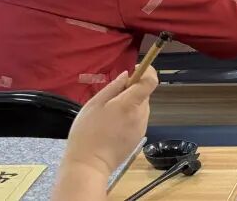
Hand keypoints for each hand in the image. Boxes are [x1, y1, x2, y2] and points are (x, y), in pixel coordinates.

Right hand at [56, 68, 157, 185]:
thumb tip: (127, 75)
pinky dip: (130, 118)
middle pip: (144, 94)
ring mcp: (142, 127)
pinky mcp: (139, 137)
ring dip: (130, 105)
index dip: (147, 71)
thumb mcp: (93, 105)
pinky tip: (113, 128)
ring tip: (109, 117)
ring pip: (141, 107)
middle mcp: (141, 114)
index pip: (150, 81)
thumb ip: (112, 88)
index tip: (137, 69)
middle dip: (132, 91)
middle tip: (111, 99)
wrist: (89, 166)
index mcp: (130, 104)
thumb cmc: (86, 133)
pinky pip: (138, 120)